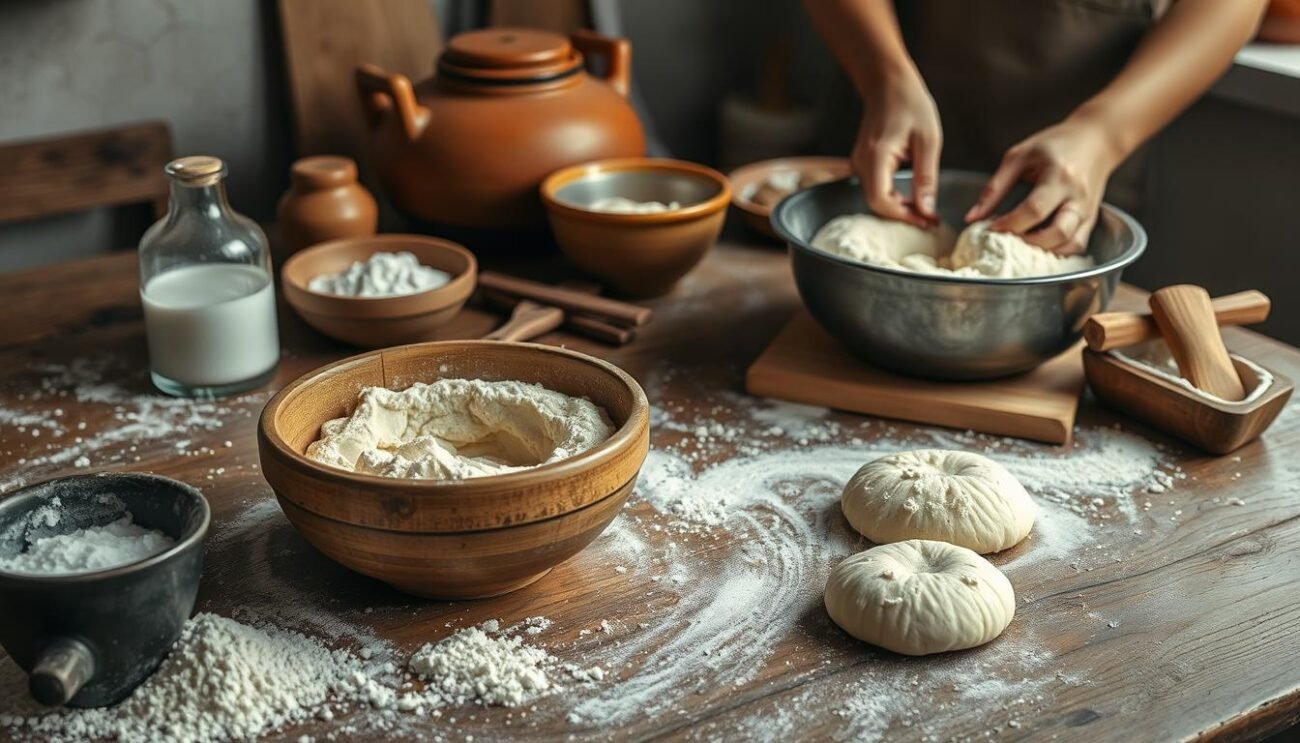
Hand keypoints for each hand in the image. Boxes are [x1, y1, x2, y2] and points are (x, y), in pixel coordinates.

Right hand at [852, 69, 941, 226]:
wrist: (887, 84)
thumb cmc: (909, 104)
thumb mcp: (928, 140)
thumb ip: (927, 177)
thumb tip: (927, 210)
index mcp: (877, 156)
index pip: (880, 201)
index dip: (902, 216)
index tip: (926, 221)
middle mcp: (862, 162)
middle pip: (876, 204)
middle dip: (902, 216)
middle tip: (929, 219)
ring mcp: (859, 163)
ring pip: (875, 198)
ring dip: (898, 208)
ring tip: (923, 210)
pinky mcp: (862, 163)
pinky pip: (875, 188)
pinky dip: (892, 198)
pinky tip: (910, 196)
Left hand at [965, 119, 1120, 254]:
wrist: (1096, 139)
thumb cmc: (1054, 144)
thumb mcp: (1019, 156)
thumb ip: (994, 187)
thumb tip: (971, 218)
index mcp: (1059, 176)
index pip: (1034, 209)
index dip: (1009, 224)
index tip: (989, 230)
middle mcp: (1077, 197)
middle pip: (1057, 233)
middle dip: (1028, 244)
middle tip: (1007, 241)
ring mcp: (1088, 210)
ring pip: (1071, 244)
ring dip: (1044, 252)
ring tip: (1021, 246)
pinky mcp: (1091, 219)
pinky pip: (1078, 245)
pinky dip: (1058, 253)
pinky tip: (1038, 248)